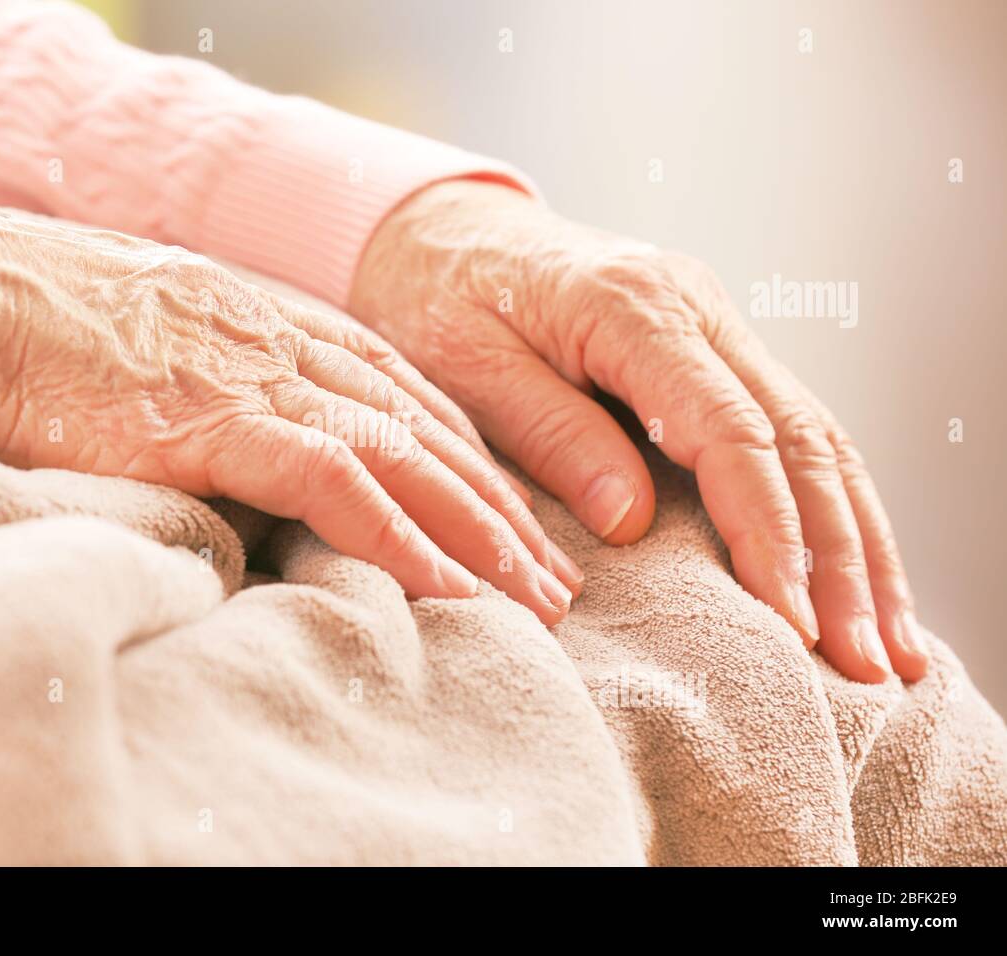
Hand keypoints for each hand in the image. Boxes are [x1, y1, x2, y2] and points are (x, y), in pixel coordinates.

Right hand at [0, 195, 581, 621]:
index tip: (516, 520)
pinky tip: (448, 586)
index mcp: (281, 327)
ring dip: (480, 532)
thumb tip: (249, 448)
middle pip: (429, 433)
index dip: (473, 465)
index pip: (410, 401)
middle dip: (503, 509)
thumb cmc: (46, 327)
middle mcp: (291, 347)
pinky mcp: (216, 418)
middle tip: (559, 574)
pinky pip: (332, 480)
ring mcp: (259, 378)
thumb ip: (224, 387)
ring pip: (406, 457)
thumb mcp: (163, 345)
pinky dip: (398, 535)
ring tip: (538, 598)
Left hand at [350, 180, 929, 682]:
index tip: (790, 621)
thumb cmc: (442, 299)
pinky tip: (856, 573)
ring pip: (817, 438)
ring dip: (860, 544)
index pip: (730, 431)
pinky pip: (791, 431)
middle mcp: (697, 310)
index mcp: (634, 307)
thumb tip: (632, 521)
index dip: (768, 532)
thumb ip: (553, 435)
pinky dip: (830, 507)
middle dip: (842, 559)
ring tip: (894, 643)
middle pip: (799, 439)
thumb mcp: (469, 365)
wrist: (443, 235)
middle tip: (870, 663)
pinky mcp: (712, 352)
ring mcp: (715, 326)